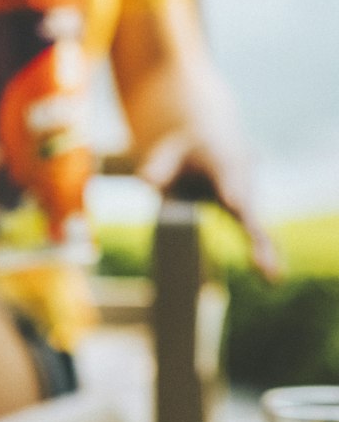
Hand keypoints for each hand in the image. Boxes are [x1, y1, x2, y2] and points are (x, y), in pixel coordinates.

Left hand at [139, 129, 278, 278]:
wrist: (214, 143)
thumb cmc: (187, 151)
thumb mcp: (170, 150)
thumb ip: (160, 164)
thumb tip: (147, 180)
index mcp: (224, 158)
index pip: (227, 174)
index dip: (230, 188)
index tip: (233, 203)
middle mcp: (243, 179)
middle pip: (248, 206)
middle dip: (254, 229)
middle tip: (261, 256)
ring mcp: (248, 198)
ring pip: (258, 225)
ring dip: (265, 250)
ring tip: (273, 276)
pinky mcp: (248, 213)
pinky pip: (259, 235)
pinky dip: (266, 253)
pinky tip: (274, 278)